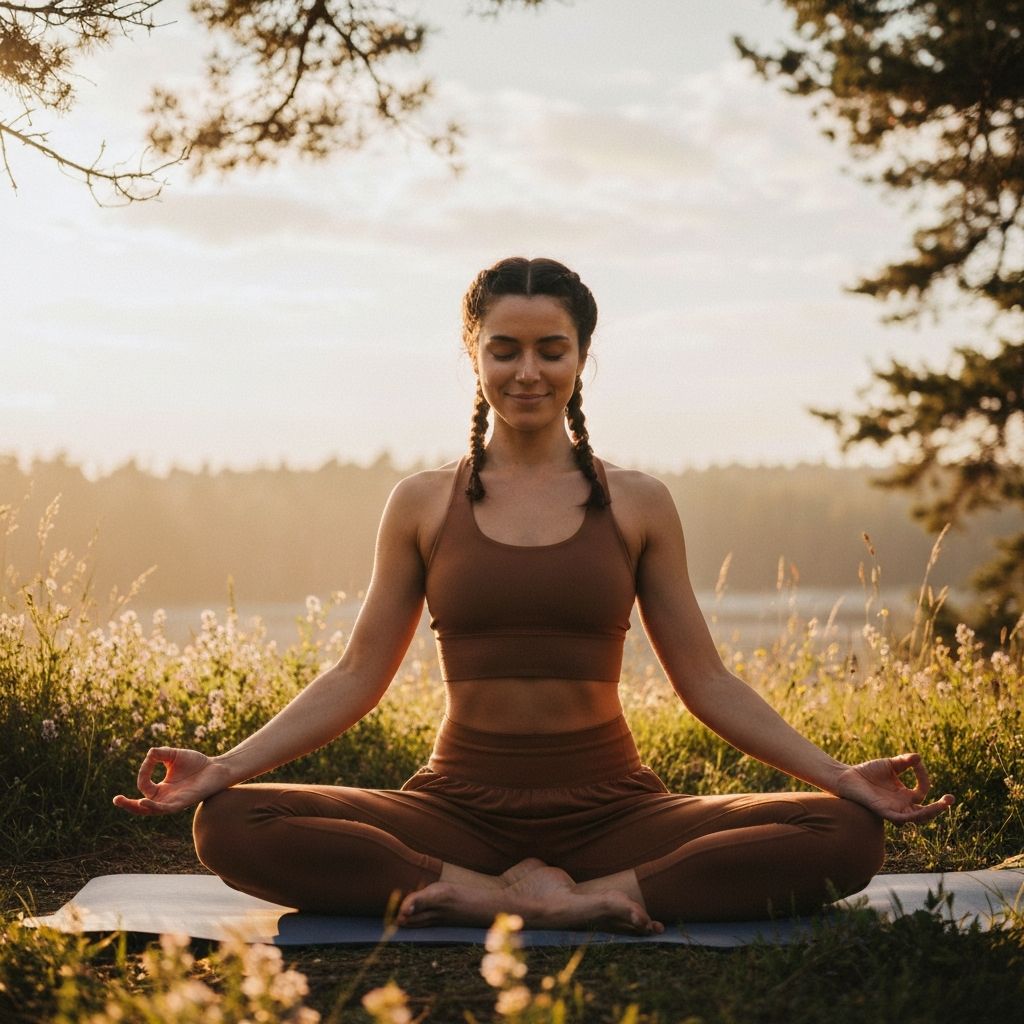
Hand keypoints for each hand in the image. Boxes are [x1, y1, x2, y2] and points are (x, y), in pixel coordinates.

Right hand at [113, 747, 233, 814]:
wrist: (218, 768)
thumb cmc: (197, 763)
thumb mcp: (174, 755)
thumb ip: (159, 754)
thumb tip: (149, 754)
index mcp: (162, 789)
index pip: (144, 786)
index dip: (143, 773)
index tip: (150, 759)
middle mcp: (165, 798)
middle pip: (142, 807)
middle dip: (127, 805)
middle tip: (116, 800)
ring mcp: (173, 802)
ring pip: (151, 810)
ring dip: (137, 807)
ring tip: (124, 802)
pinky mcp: (182, 803)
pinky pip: (165, 808)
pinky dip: (153, 806)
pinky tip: (144, 800)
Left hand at [834, 753, 954, 823]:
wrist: (847, 776)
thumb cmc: (867, 772)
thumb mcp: (890, 765)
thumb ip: (905, 762)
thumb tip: (918, 757)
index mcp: (904, 795)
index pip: (923, 790)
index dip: (923, 776)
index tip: (917, 762)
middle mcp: (902, 805)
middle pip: (926, 812)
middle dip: (940, 807)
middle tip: (951, 799)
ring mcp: (894, 810)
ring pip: (917, 818)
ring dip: (931, 813)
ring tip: (942, 805)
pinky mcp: (883, 812)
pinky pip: (900, 819)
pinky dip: (912, 816)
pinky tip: (921, 810)